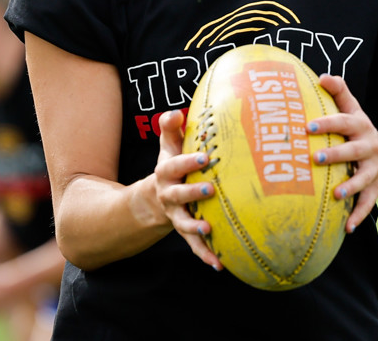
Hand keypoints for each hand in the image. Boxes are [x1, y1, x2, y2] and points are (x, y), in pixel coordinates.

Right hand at [154, 110, 222, 270]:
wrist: (157, 197)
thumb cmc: (172, 164)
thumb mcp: (168, 145)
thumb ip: (170, 128)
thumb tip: (174, 113)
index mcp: (166, 172)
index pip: (174, 166)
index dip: (188, 161)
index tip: (205, 156)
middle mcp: (169, 195)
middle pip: (178, 195)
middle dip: (192, 192)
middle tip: (210, 188)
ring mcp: (176, 215)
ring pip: (184, 223)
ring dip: (195, 227)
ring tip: (208, 229)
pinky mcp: (185, 231)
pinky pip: (194, 245)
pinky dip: (205, 254)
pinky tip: (220, 264)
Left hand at [308, 75, 377, 232]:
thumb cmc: (358, 130)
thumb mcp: (353, 110)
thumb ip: (339, 92)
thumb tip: (322, 75)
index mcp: (360, 126)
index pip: (343, 121)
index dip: (327, 123)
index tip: (308, 127)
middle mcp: (368, 147)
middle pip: (353, 150)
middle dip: (336, 155)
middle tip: (316, 159)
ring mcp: (374, 169)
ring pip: (363, 179)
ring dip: (350, 187)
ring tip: (336, 195)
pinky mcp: (376, 188)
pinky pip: (368, 203)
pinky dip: (358, 215)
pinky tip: (346, 227)